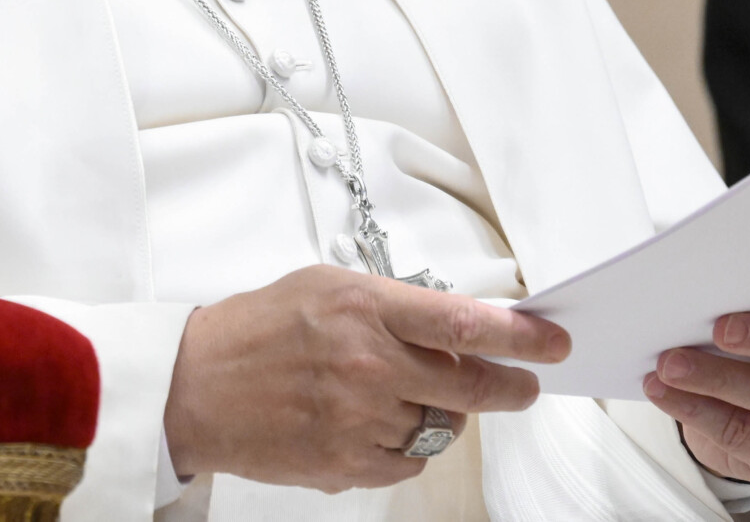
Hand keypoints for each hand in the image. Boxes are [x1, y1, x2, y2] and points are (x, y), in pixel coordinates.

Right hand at [163, 265, 569, 492]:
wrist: (198, 386)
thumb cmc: (259, 329)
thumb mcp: (326, 287)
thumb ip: (392, 304)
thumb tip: (454, 326)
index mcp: (365, 308)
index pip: (463, 324)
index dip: (519, 337)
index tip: (551, 342)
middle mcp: (367, 363)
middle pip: (471, 387)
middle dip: (511, 387)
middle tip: (524, 385)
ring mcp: (358, 419)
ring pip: (440, 426)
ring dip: (440, 413)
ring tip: (402, 395)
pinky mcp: (346, 463)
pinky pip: (410, 461)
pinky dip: (408, 446)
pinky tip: (378, 424)